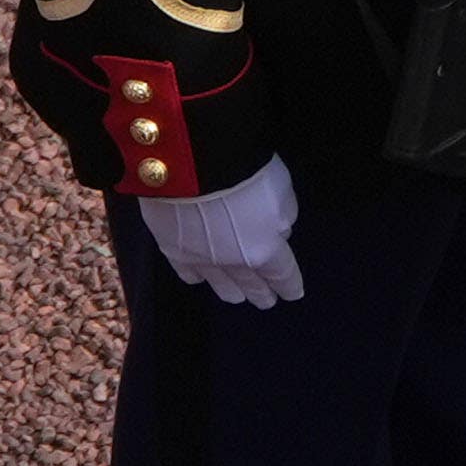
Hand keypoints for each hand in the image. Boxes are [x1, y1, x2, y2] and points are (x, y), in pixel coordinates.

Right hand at [139, 154, 306, 308]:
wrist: (192, 164)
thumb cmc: (245, 172)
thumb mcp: (281, 189)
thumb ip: (283, 216)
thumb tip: (277, 230)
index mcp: (264, 250)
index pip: (283, 275)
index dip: (290, 286)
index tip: (293, 293)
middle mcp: (233, 263)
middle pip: (251, 286)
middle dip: (262, 294)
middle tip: (266, 301)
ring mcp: (201, 259)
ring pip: (220, 286)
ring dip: (233, 290)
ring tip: (237, 295)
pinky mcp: (172, 250)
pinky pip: (189, 273)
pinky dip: (199, 276)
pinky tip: (200, 276)